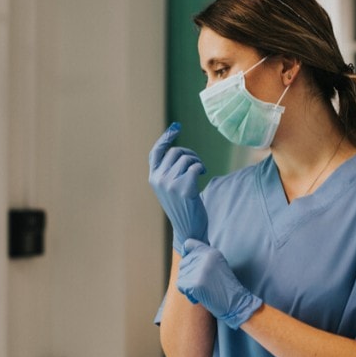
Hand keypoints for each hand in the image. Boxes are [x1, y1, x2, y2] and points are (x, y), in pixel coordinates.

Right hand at [148, 123, 208, 253]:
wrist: (189, 229)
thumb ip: (169, 171)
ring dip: (197, 161)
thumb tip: (178, 150)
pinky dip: (201, 167)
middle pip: (175, 152)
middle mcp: (158, 179)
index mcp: (153, 178)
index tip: (176, 127)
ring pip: (186, 158)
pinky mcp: (184, 188)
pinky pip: (195, 166)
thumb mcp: (169, 187)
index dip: (165, 138)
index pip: (156, 152)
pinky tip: (202, 174)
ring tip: (200, 171)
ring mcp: (170, 184)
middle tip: (197, 163)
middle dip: (189, 153)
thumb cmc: (182, 207)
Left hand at [178, 239, 261, 328]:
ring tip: (203, 290)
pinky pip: (181, 286)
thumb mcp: (217, 265)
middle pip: (183, 263)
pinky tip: (200, 296)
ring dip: (188, 286)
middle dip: (188, 275)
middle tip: (202, 283)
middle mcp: (205, 258)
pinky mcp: (196, 283)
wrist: (236, 303)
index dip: (185, 253)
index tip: (188, 262)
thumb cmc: (225, 287)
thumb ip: (203, 258)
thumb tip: (183, 256)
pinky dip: (188, 294)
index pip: (188, 244)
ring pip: (181, 276)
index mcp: (211, 252)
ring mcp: (200, 270)